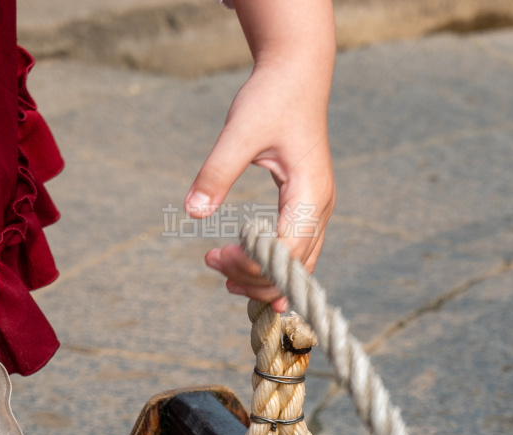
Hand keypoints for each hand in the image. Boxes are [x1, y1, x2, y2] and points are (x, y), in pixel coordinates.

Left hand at [186, 0, 335, 311]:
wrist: (297, 74)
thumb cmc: (271, 98)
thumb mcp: (239, 131)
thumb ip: (216, 172)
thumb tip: (192, 210)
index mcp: (309, 193)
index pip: (283, 252)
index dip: (250, 265)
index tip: (213, 256)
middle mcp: (320, 207)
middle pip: (294, 267)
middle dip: (253, 277)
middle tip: (211, 263)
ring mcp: (318, 208)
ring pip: (299, 264)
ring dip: (265, 279)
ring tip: (226, 281)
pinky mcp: (308, 205)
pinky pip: (298, 250)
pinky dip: (275, 267)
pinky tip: (248, 273)